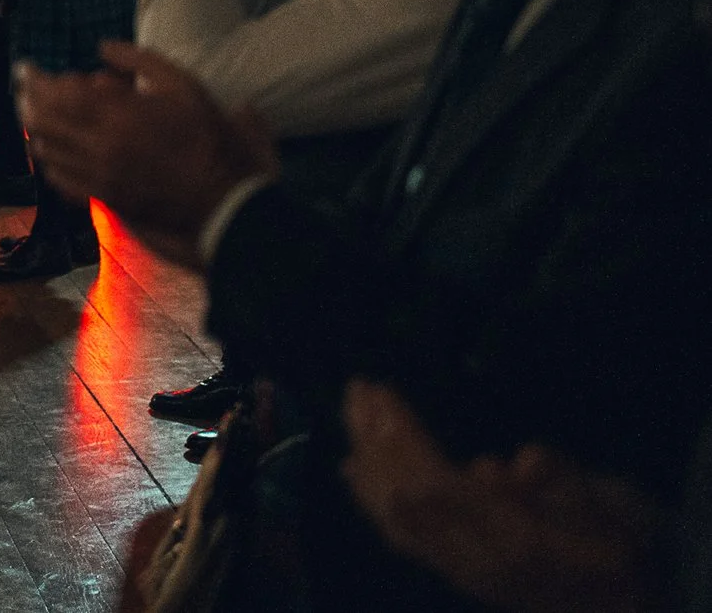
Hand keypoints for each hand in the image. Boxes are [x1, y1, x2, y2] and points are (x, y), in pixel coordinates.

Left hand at [18, 41, 275, 265]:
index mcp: (118, 115)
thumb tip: (102, 47)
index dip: (36, 80)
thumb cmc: (208, 138)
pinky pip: (59, 180)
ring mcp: (99, 176)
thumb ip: (140, 61)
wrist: (223, 200)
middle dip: (27, 101)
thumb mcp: (184, 85)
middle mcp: (100, 146)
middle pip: (43, 121)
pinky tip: (48, 152)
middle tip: (22, 88)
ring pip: (46, 150)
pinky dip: (48, 161)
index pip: (58, 93)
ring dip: (34, 128)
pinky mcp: (104, 198)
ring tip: (30, 113)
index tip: (27, 68)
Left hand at [340, 381, 662, 612]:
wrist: (626, 609)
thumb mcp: (616, 508)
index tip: (383, 397)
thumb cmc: (627, 544)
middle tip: (357, 387)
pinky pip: (402, 537)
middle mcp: (479, 564)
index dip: (407, 441)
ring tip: (350, 409)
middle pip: (408, 499)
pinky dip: (370, 498)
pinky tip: (351, 468)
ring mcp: (464, 573)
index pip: (443, 488)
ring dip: (367, 459)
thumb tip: (513, 464)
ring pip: (396, 518)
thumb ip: (566, 485)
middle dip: (377, 440)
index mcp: (517, 543)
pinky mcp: (457, 573)